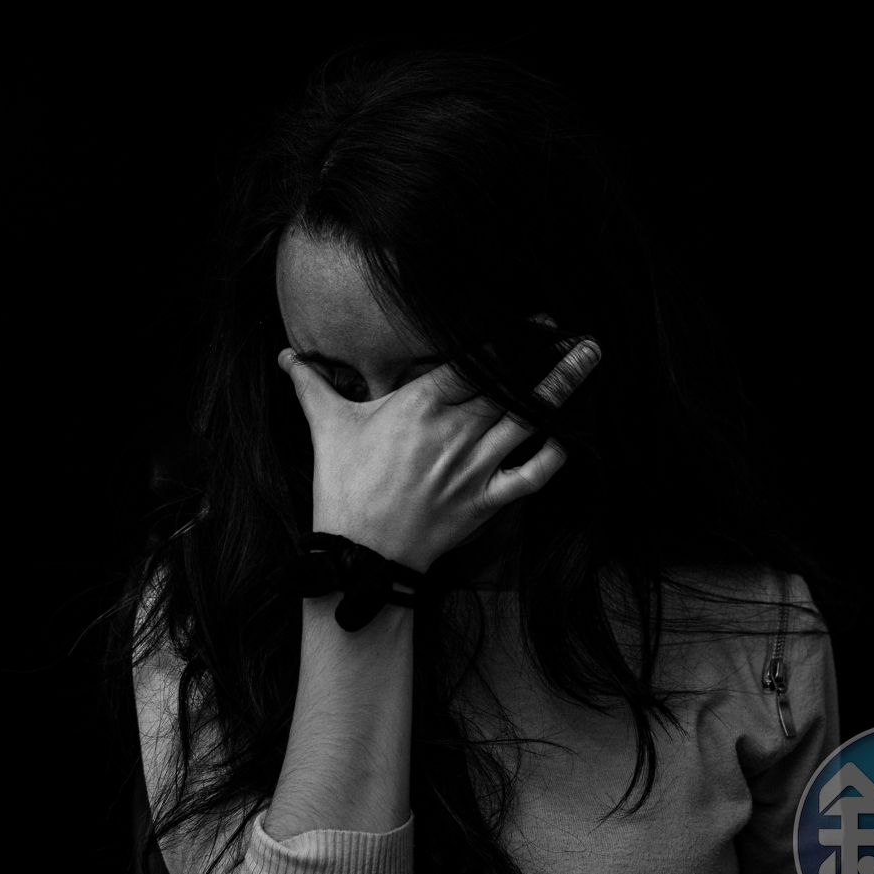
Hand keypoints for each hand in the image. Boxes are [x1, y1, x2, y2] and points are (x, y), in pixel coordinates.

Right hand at [277, 337, 600, 572]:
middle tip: (576, 332)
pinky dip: (553, 456)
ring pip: (529, 420)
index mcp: (419, 406)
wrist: (359, 553)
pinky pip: (529, 476)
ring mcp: (473, 468)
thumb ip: (311, 385)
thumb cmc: (342, 486)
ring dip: (562, 388)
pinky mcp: (484, 502)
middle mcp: (453, 432)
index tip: (534, 319)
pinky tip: (571, 436)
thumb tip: (285, 355)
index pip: (472, 361)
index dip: (507, 337)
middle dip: (544, 356)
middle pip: (510, 385)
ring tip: (588, 358)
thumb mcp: (326, 428)